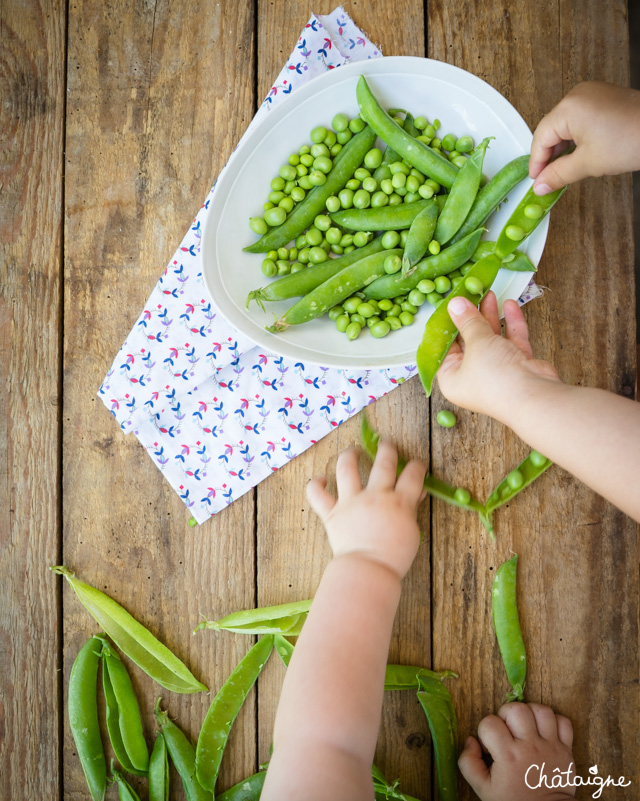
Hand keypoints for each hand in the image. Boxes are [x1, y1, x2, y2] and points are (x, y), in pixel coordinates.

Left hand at [306, 440, 425, 579]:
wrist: (369, 570)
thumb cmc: (394, 557)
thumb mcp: (411, 532)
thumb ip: (411, 511)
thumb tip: (415, 495)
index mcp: (399, 502)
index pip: (412, 476)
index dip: (417, 467)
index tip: (417, 464)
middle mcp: (375, 496)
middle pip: (384, 464)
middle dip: (387, 450)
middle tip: (387, 444)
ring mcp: (352, 502)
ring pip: (347, 469)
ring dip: (349, 456)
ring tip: (351, 451)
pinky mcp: (332, 513)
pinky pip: (318, 495)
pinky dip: (316, 485)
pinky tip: (319, 480)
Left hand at [436, 292, 559, 422]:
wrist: (534, 397)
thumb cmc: (495, 377)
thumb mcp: (476, 343)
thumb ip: (467, 321)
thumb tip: (455, 304)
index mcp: (452, 379)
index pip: (444, 348)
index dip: (446, 325)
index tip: (448, 304)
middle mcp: (472, 377)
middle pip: (468, 342)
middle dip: (471, 316)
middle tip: (470, 292)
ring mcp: (496, 372)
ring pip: (491, 339)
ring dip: (491, 317)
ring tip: (489, 293)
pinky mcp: (518, 367)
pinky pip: (511, 342)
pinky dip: (511, 324)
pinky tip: (510, 304)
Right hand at [459, 702, 574, 800]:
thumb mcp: (483, 788)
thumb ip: (468, 763)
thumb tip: (471, 740)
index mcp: (508, 756)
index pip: (489, 722)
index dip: (484, 731)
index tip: (490, 747)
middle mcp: (530, 746)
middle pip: (516, 709)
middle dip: (505, 715)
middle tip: (506, 732)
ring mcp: (551, 746)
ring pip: (541, 710)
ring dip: (529, 714)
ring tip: (524, 727)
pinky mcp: (566, 749)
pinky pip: (563, 721)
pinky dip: (553, 721)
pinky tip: (543, 731)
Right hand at [529, 81, 639, 194]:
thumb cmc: (633, 139)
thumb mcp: (588, 164)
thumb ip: (558, 175)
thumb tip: (541, 185)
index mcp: (569, 108)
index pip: (540, 138)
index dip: (537, 163)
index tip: (537, 180)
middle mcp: (577, 96)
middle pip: (551, 130)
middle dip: (549, 156)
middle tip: (549, 179)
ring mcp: (591, 95)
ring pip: (565, 126)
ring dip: (563, 149)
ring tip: (565, 170)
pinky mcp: (603, 99)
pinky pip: (579, 120)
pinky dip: (576, 138)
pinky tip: (580, 155)